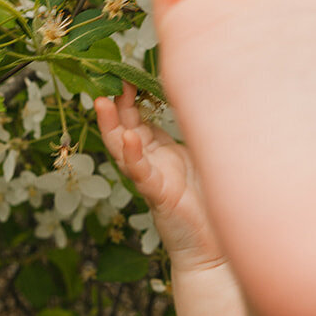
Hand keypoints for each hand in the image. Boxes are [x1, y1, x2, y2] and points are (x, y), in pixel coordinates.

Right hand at [94, 83, 224, 271]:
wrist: (213, 245)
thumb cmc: (208, 198)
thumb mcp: (200, 153)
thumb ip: (193, 128)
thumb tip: (200, 92)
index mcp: (158, 148)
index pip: (136, 115)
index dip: (129, 93)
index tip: (124, 69)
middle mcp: (149, 160)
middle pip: (123, 126)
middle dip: (114, 102)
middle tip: (105, 77)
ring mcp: (150, 177)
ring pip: (123, 148)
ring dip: (112, 125)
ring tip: (102, 103)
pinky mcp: (157, 195)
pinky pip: (141, 173)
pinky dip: (134, 156)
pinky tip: (128, 139)